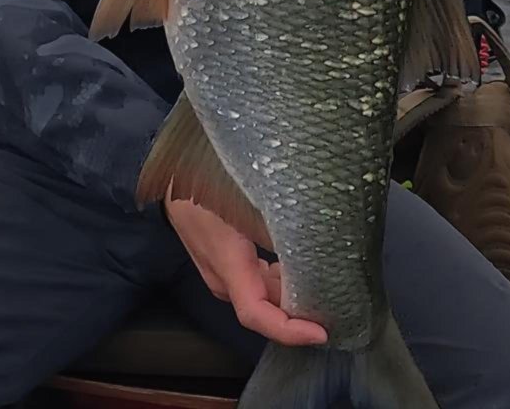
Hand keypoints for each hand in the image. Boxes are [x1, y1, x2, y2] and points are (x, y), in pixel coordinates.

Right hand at [164, 198, 327, 346]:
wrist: (173, 178)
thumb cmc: (207, 184)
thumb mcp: (247, 201)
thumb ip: (278, 226)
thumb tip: (314, 241)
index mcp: (227, 264)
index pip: (256, 314)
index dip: (288, 330)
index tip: (319, 332)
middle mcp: (223, 279)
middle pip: (264, 310)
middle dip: (299, 315)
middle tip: (336, 308)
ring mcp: (222, 274)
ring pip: (262, 297)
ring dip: (290, 298)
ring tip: (326, 289)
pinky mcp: (225, 263)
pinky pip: (256, 284)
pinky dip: (280, 284)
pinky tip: (299, 270)